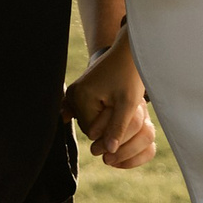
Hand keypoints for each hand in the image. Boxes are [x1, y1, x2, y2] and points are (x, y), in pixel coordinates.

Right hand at [66, 36, 154, 170]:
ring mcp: (74, 91)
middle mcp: (72, 94)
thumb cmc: (131, 75)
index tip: (124, 112)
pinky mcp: (79, 89)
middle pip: (90, 127)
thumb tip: (110, 151)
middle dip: (107, 122)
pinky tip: (104, 105)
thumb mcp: (128, 104)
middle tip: (122, 105)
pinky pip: (85, 111)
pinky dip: (95, 112)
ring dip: (104, 117)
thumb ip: (117, 128)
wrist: (129, 51)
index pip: (93, 133)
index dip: (111, 128)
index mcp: (80, 97)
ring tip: (117, 100)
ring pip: (90, 120)